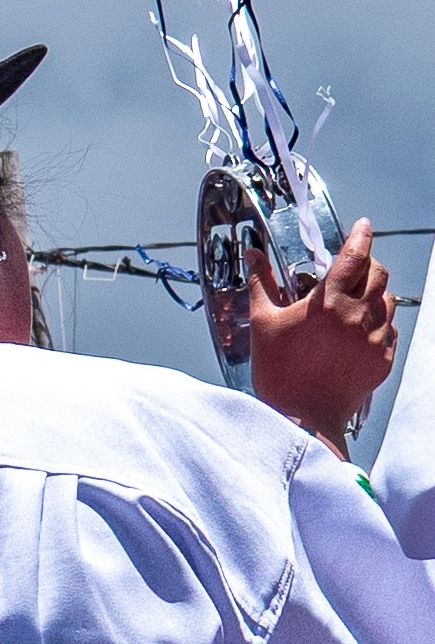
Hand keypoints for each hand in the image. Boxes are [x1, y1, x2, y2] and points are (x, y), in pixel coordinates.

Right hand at [249, 220, 396, 455]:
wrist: (304, 417)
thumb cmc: (280, 372)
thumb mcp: (263, 322)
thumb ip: (262, 283)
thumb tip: (254, 256)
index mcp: (328, 302)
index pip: (354, 256)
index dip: (361, 236)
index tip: (363, 226)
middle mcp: (357, 316)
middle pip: (379, 274)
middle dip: (369, 263)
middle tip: (353, 265)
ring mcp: (374, 338)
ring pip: (388, 300)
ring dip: (375, 292)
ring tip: (355, 299)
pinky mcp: (382, 359)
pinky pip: (389, 329)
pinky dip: (378, 322)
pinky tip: (358, 329)